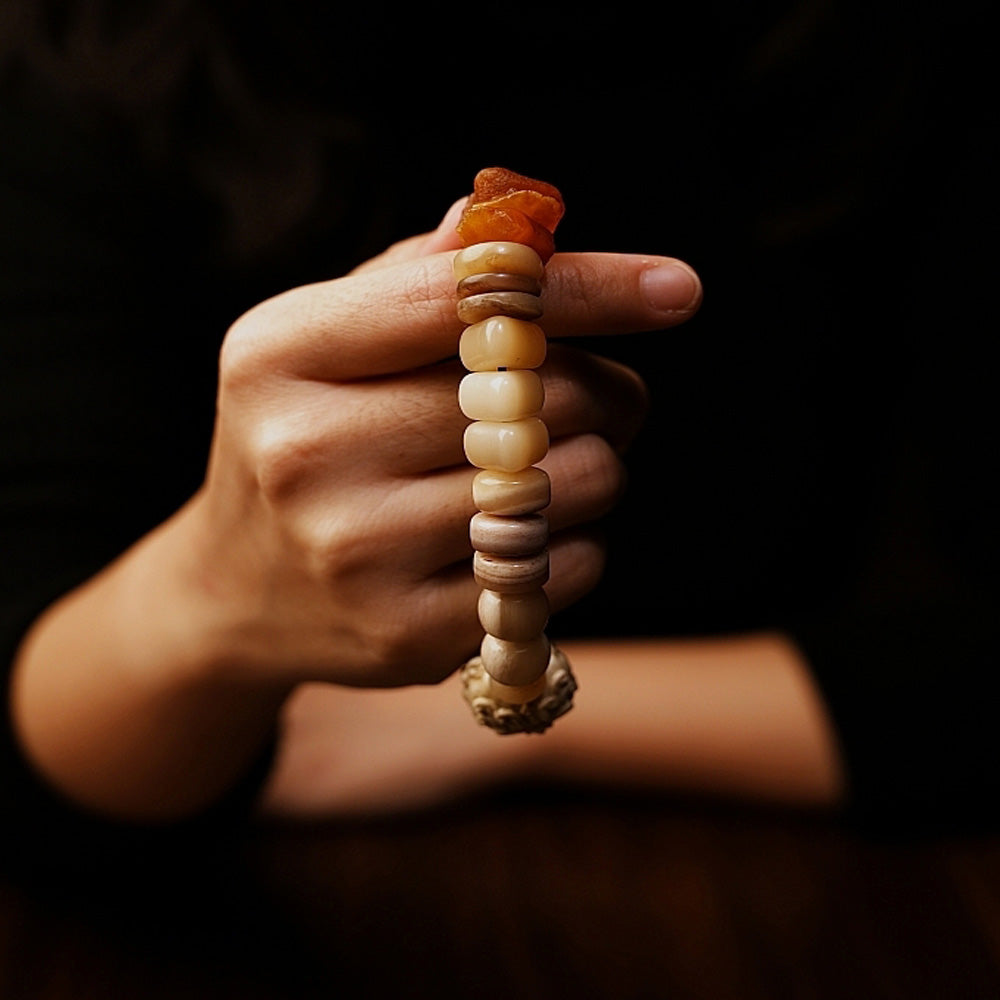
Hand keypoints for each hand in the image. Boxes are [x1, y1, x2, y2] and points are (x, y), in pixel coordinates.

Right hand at [186, 204, 702, 689]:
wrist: (235, 591)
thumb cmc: (304, 438)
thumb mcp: (322, 342)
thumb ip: (418, 278)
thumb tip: (518, 223)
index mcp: (282, 352)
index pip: (466, 298)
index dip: (586, 286)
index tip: (678, 287)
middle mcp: (308, 454)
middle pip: (541, 394)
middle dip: (602, 388)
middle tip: (594, 396)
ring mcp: (356, 555)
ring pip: (572, 484)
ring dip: (597, 465)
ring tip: (550, 467)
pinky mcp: (407, 634)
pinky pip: (561, 571)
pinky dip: (575, 544)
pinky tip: (524, 538)